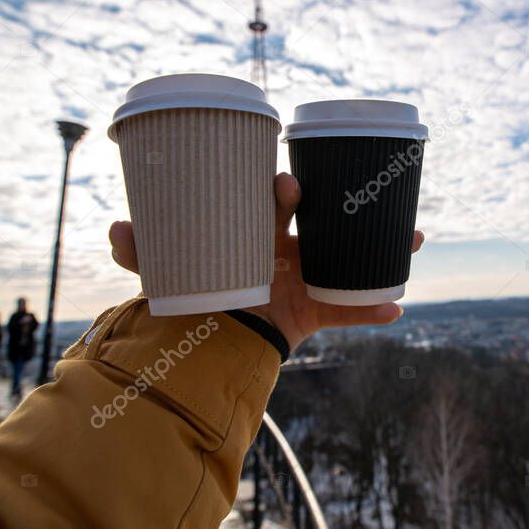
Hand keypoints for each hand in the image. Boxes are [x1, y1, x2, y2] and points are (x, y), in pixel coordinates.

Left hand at [108, 172, 424, 350]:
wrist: (211, 343)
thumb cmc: (195, 296)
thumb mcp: (168, 272)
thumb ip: (141, 253)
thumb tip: (114, 229)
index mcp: (257, 232)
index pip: (275, 202)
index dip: (282, 191)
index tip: (286, 185)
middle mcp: (288, 249)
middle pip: (322, 222)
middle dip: (345, 209)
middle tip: (361, 197)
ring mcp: (307, 279)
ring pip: (352, 259)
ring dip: (384, 249)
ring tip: (414, 236)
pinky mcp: (317, 312)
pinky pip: (351, 312)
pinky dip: (372, 312)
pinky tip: (396, 308)